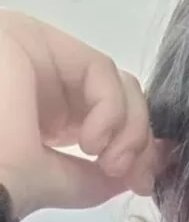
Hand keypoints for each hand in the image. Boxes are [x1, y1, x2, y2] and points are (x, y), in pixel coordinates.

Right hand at [0, 9, 171, 219]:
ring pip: (119, 82)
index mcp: (53, 114)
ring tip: (109, 163)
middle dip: (140, 142)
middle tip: (135, 177)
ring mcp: (42, 58)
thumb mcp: (68, 182)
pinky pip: (101, 68)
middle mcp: (49, 83)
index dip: (141, 148)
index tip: (143, 184)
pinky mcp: (35, 37)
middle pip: (124, 97)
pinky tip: (91, 142)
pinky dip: (112, 111)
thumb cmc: (11, 180)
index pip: (116, 116)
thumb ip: (104, 174)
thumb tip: (140, 171)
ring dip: (130, 130)